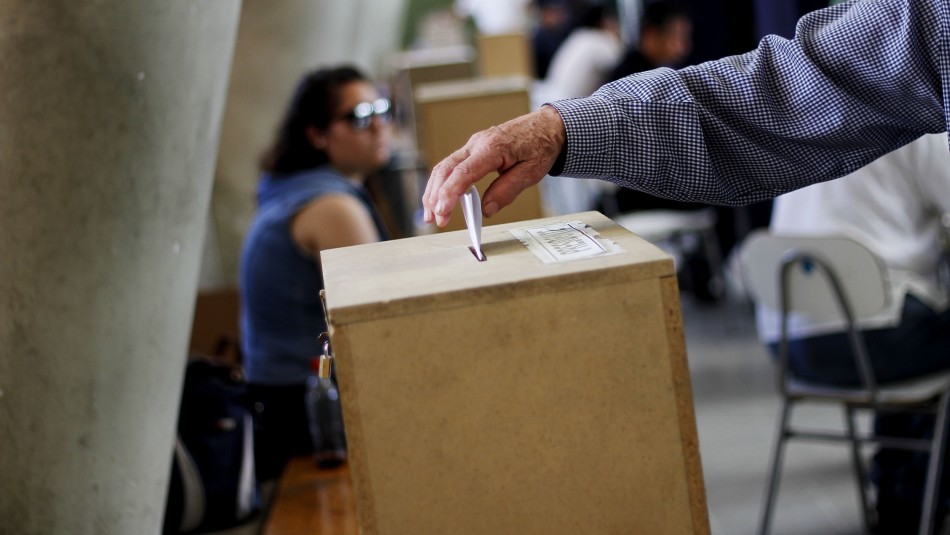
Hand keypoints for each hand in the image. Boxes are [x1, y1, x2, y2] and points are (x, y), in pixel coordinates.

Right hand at [422, 105, 566, 226]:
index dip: (450, 193)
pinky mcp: (472, 150)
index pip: (464, 172)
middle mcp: (477, 143)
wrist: (546, 126)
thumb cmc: (540, 146)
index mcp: (493, 148)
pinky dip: (442, 183)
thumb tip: (487, 210)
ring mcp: (472, 145)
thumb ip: (508, 190)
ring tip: (431, 214)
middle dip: (436, 196)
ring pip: (444, 167)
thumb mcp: (532, 172)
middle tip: (436, 220)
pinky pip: (451, 166)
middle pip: (446, 169)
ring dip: (434, 190)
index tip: (443, 211)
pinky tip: (440, 198)